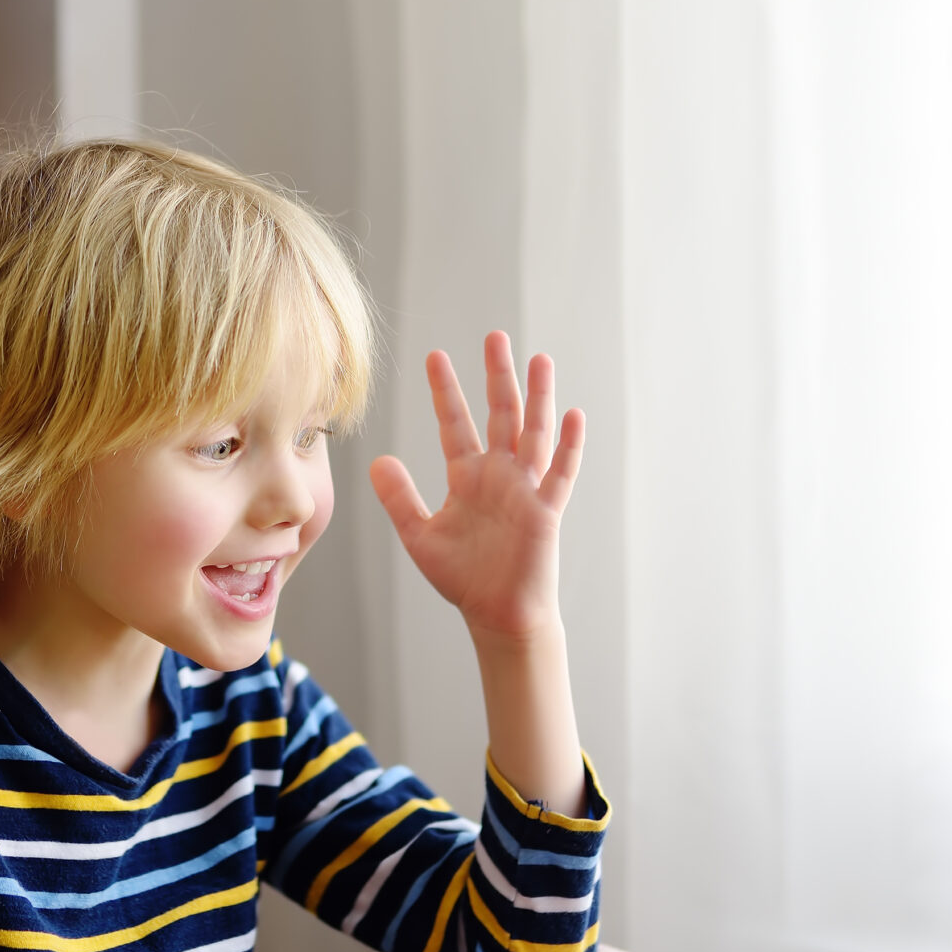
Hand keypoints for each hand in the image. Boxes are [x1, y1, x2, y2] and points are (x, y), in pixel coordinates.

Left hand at [370, 333, 586, 643]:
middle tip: (495, 336)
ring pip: (533, 434)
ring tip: (539, 359)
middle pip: (499, 415)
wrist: (497, 615)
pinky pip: (559, 475)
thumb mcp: (420, 536)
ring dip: (537, 398)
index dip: (446, 391)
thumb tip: (378, 461)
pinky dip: (568, 447)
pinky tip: (573, 416)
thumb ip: (400, 498)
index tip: (435, 356)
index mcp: (468, 477)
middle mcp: (499, 475)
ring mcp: (525, 490)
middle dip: (497, 377)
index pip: (455, 424)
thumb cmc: (463, 578)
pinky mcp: (546, 513)